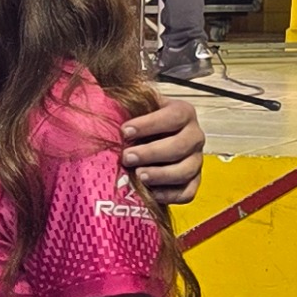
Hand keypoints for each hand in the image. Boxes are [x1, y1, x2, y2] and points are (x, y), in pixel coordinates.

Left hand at [122, 84, 204, 204]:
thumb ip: (124, 105)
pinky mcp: (193, 181)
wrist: (148, 142)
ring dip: (161, 175)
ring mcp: (196, 160)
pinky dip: (170, 195)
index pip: (173, 116)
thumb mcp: (134, 109)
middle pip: (181, 145)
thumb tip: (100, 100)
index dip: (150, 124)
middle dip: (152, 153)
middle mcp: (194, 136)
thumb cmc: (138, 124)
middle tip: (127, 157)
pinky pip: (188, 192)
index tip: (124, 131)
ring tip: (138, 176)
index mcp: (183, 112)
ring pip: (186, 170)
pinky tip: (151, 194)